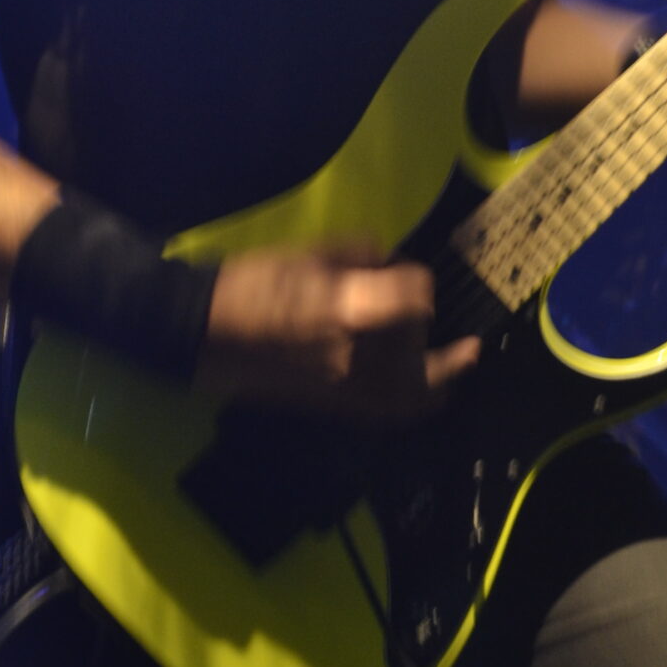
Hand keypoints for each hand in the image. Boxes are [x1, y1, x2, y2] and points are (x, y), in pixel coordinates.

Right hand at [196, 243, 479, 424]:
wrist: (205, 334)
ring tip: (461, 363)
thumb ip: (361, 256)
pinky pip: (389, 412)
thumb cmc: (252, 283)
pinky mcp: (334, 406)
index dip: (418, 283)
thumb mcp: (309, 254)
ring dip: (442, 379)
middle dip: (437, 339)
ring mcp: (346, 388)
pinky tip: (426, 388)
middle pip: (421, 352)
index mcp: (348, 310)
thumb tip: (393, 265)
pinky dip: (416, 402)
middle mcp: (356, 356)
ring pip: (413, 393)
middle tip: (451, 329)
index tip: (410, 273)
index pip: (414, 300)